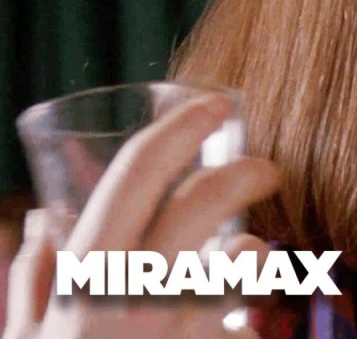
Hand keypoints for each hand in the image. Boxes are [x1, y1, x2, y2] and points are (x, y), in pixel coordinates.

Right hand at [2, 94, 280, 338]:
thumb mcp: (23, 333)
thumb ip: (34, 275)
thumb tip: (38, 223)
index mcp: (85, 271)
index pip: (135, 175)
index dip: (179, 129)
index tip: (214, 105)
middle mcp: (134, 294)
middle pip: (204, 202)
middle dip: (245, 172)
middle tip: (266, 169)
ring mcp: (180, 328)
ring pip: (244, 259)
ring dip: (253, 250)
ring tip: (246, 253)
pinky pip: (249, 320)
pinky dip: (246, 313)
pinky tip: (234, 320)